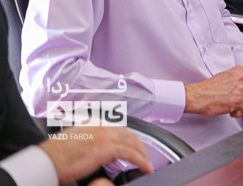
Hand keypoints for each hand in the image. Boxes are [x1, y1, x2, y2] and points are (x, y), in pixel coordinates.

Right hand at [39, 126, 153, 183]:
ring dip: (142, 154)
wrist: (45, 160)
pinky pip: (130, 153)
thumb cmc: (55, 155)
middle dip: (140, 147)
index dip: (130, 140)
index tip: (135, 149)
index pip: (119, 129)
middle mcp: (102, 125)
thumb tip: (96, 150)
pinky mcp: (105, 147)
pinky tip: (146, 168)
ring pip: (133, 142)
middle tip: (145, 158)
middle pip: (129, 134)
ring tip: (147, 164)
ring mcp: (104, 135)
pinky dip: (141, 161)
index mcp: (94, 123)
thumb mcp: (75, 140)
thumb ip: (89, 140)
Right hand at [184, 65, 242, 117]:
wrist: (197, 96)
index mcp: (241, 71)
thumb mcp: (228, 75)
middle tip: (239, 100)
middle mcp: (242, 79)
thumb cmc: (210, 87)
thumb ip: (241, 77)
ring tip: (232, 105)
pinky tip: (230, 110)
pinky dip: (239, 113)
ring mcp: (240, 90)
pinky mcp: (237, 101)